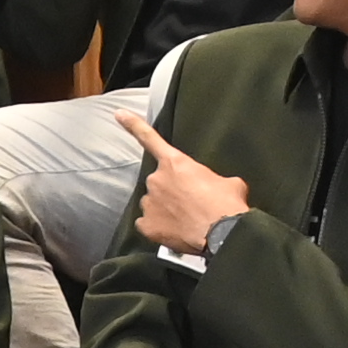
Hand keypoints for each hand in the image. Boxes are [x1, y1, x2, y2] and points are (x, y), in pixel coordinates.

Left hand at [114, 111, 249, 254]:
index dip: (133, 125)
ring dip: (164, 208)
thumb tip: (215, 188)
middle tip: (190, 203)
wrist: (222, 233)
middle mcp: (157, 179)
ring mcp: (149, 203)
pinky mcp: (147, 225)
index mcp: (176, 163)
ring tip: (184, 219)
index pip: (150, 139)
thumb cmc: (227, 204)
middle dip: (170, 190)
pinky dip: (157, 227)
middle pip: (158, 182)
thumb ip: (211, 179)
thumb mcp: (228, 182)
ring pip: (152, 203)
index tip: (119, 114)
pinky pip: (147, 224)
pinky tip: (173, 230)